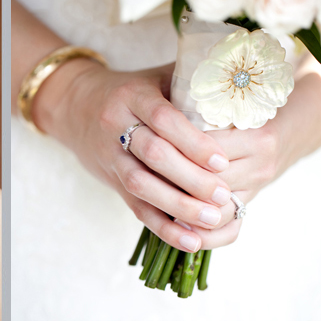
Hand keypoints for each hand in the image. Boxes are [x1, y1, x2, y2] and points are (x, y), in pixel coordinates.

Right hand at [33, 58, 238, 251]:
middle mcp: (115, 125)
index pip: (163, 118)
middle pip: (152, 155)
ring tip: (211, 218)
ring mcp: (110, 156)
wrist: (79, 108)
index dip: (192, 141)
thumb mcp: (158, 78)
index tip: (222, 160)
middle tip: (222, 194)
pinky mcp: (112, 181)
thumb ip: (193, 84)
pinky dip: (163, 227)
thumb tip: (241, 87)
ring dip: (177, 205)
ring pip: (140, 185)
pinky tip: (190, 241)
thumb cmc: (134, 91)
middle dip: (190, 177)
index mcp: (131, 96)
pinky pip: (136, 207)